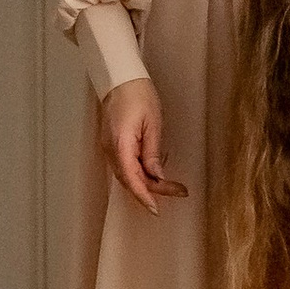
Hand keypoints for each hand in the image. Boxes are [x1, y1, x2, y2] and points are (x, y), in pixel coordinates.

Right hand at [100, 77, 185, 212]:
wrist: (121, 79)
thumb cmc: (139, 95)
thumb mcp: (152, 123)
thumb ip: (152, 152)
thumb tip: (157, 176)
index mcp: (120, 145)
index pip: (131, 179)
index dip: (143, 196)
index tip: (156, 209)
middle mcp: (111, 150)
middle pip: (130, 180)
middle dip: (152, 191)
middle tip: (179, 191)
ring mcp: (110, 148)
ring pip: (128, 175)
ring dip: (147, 183)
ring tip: (172, 186)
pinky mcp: (113, 145)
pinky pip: (126, 165)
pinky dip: (140, 173)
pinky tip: (155, 173)